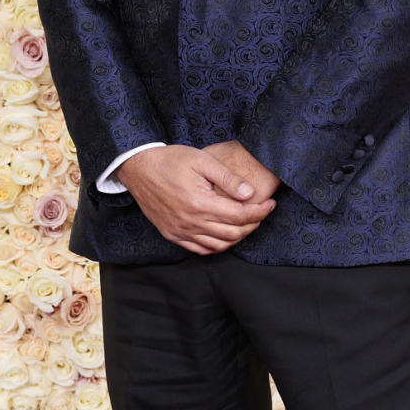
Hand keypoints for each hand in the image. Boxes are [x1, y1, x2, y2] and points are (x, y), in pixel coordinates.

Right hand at [116, 142, 277, 254]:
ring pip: (219, 245)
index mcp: (200, 204)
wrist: (138, 168)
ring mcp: (180, 231)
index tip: (270, 204)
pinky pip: (200, 249)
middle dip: (253, 224)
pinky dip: (217, 246)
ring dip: (238, 237)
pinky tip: (225, 235)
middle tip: (261, 212)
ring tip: (247, 223)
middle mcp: (190, 222)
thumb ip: (227, 178)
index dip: (260, 211)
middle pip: (233, 233)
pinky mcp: (172, 234)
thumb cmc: (170, 160)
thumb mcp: (202, 161)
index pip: (240, 216)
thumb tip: (250, 193)